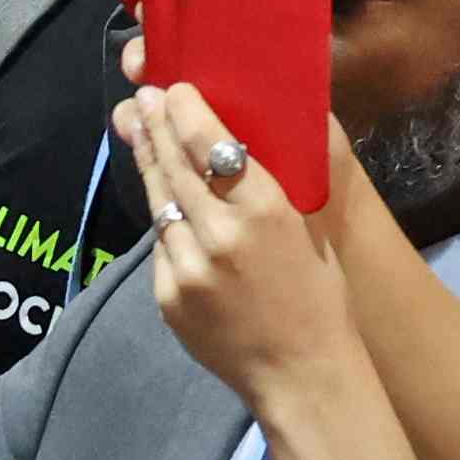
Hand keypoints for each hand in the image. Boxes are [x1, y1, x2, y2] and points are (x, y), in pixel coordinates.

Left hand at [122, 83, 369, 409]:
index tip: (172, 90)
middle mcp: (221, 234)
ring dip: (149, 166)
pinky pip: (160, 247)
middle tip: (144, 100)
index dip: (186, 114)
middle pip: (175, 168)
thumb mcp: (305, 229)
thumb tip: (240, 144)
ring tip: (141, 133)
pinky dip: (162, 221)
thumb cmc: (318, 295)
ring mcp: (188, 267)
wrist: (301, 370)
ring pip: (159, 204)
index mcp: (267, 211)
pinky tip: (161, 199)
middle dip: (156, 129)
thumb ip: (269, 188)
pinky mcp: (167, 295)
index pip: (213, 147)